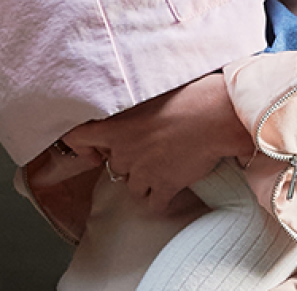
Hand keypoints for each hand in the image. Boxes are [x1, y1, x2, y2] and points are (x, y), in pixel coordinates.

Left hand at [63, 72, 252, 208]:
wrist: (217, 115)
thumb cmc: (191, 95)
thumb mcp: (154, 92)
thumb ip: (135, 107)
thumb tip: (133, 106)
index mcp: (118, 126)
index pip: (79, 139)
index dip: (83, 148)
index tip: (93, 152)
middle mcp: (125, 152)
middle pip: (115, 167)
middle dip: (130, 163)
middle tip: (151, 151)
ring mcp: (143, 173)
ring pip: (134, 187)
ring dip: (146, 181)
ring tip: (165, 167)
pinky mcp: (163, 187)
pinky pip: (154, 203)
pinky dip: (161, 198)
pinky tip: (173, 188)